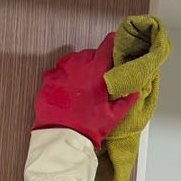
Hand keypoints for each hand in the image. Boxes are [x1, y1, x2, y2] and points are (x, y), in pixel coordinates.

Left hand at [32, 32, 138, 148]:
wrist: (60, 139)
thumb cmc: (87, 128)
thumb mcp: (113, 116)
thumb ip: (126, 101)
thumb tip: (134, 92)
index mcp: (95, 72)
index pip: (106, 47)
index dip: (112, 42)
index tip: (115, 41)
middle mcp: (76, 68)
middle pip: (89, 53)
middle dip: (95, 59)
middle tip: (99, 73)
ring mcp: (59, 73)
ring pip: (71, 60)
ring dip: (78, 65)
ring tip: (82, 80)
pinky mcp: (46, 82)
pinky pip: (56, 72)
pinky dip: (63, 76)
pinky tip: (68, 88)